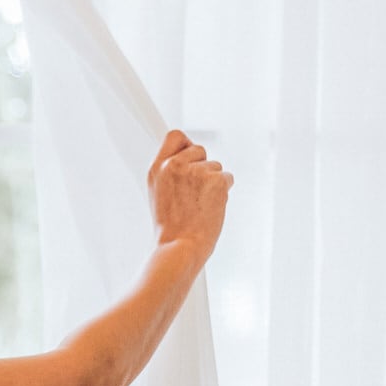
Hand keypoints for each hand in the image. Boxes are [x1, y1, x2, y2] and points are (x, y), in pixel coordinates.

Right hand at [148, 129, 231, 261]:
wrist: (179, 248)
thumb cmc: (171, 230)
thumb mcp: (159, 196)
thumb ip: (170, 174)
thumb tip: (189, 160)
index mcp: (157, 169)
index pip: (175, 137)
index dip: (186, 144)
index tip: (190, 157)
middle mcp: (174, 165)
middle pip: (199, 149)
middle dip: (203, 167)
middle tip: (195, 194)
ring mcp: (195, 171)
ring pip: (215, 166)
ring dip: (213, 183)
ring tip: (200, 205)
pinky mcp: (215, 180)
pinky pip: (227, 178)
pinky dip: (224, 192)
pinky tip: (211, 208)